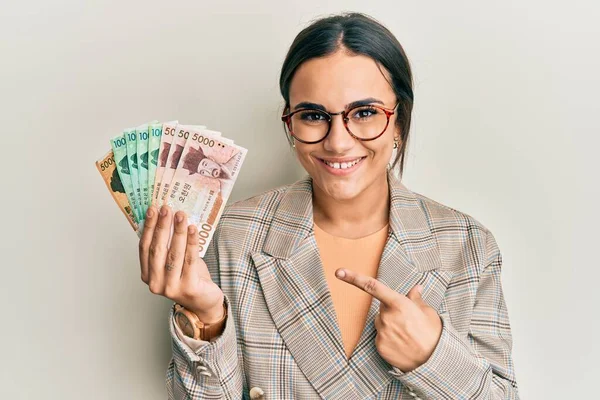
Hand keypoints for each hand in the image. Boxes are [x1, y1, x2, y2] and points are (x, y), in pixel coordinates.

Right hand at [139, 204, 224, 322]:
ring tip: (181, 215)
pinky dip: (191, 242)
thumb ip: (167, 245)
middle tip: (167, 209)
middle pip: (158, 249)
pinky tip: (193, 229)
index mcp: (148, 275)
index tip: (152, 210)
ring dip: (177, 232)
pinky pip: (190, 260)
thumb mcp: (174, 261)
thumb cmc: (189, 277)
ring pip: (174, 254)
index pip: (144, 247)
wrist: (204, 301)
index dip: (148, 228)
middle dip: (162, 226)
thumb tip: (167, 217)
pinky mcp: (188, 288)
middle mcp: (156, 283)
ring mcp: (171, 287)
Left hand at [335, 268, 441, 371]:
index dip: (354, 278)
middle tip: (408, 324)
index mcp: (398, 304)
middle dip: (391, 313)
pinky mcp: (379, 346)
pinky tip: (401, 344)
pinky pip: (380, 337)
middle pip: (381, 310)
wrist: (433, 360)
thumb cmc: (433, 333)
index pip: (372, 287)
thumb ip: (416, 299)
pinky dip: (389, 339)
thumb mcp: (427, 311)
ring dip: (390, 326)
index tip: (339, 272)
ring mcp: (381, 332)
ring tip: (406, 335)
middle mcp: (386, 316)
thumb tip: (416, 288)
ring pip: (380, 324)